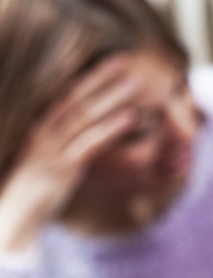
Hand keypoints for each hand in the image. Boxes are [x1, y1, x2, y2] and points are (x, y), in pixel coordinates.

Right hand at [0, 55, 138, 250]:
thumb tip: (91, 133)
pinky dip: (110, 128)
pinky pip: (89, 144)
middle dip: (99, 78)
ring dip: (109, 99)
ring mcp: (52, 150)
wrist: (14, 217)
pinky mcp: (63, 169)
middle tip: (124, 60)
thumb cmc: (33, 190)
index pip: (65, 94)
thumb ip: (67, 144)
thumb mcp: (49, 161)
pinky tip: (130, 118)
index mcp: (39, 128)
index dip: (88, 77)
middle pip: (74, 99)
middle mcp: (43, 133)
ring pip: (83, 117)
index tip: (111, 61)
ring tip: (134, 86)